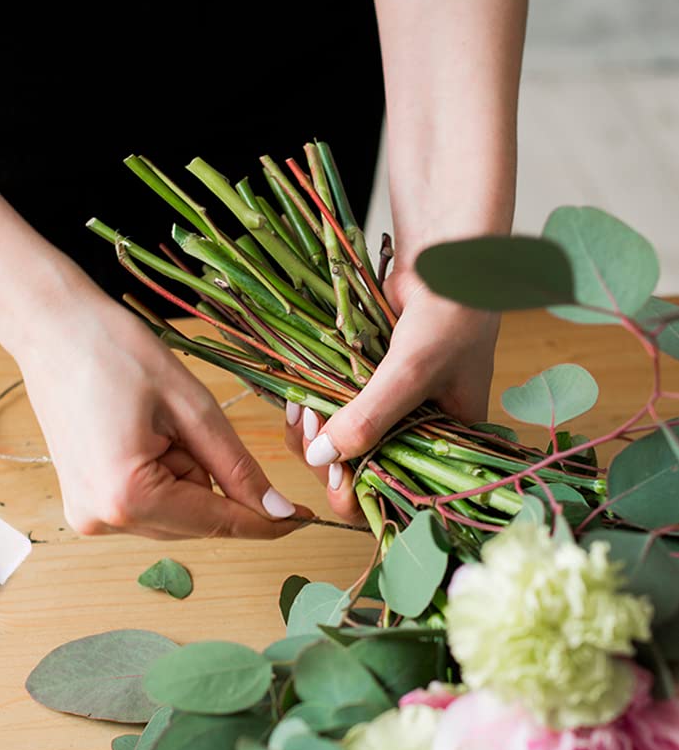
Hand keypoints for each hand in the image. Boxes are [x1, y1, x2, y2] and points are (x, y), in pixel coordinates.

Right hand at [15, 284, 312, 539]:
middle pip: (197, 524)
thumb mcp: (192, 407)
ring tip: (161, 423)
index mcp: (129, 496)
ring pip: (175, 516)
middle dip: (217, 485)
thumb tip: (277, 513)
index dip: (268, 521)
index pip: (219, 522)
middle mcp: (104, 520)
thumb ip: (237, 468)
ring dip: (189, 478)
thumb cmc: (117, 352)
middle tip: (193, 424)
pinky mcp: (84, 505)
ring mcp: (89, 517)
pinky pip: (150, 506)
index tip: (306, 518)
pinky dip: (166, 478)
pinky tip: (147, 435)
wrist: (50, 329)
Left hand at [284, 263, 499, 524]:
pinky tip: (298, 401)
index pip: (403, 490)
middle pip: (362, 470)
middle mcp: (417, 432)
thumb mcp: (412, 369)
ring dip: (315, 433)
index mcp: (446, 442)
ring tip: (304, 410)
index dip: (365, 493)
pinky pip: (331, 411)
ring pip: (340, 442)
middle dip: (331, 458)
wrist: (443, 256)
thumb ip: (372, 416)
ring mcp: (387, 408)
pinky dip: (312, 409)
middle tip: (312, 428)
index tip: (336, 480)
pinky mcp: (362, 385)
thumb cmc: (451, 310)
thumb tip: (323, 458)